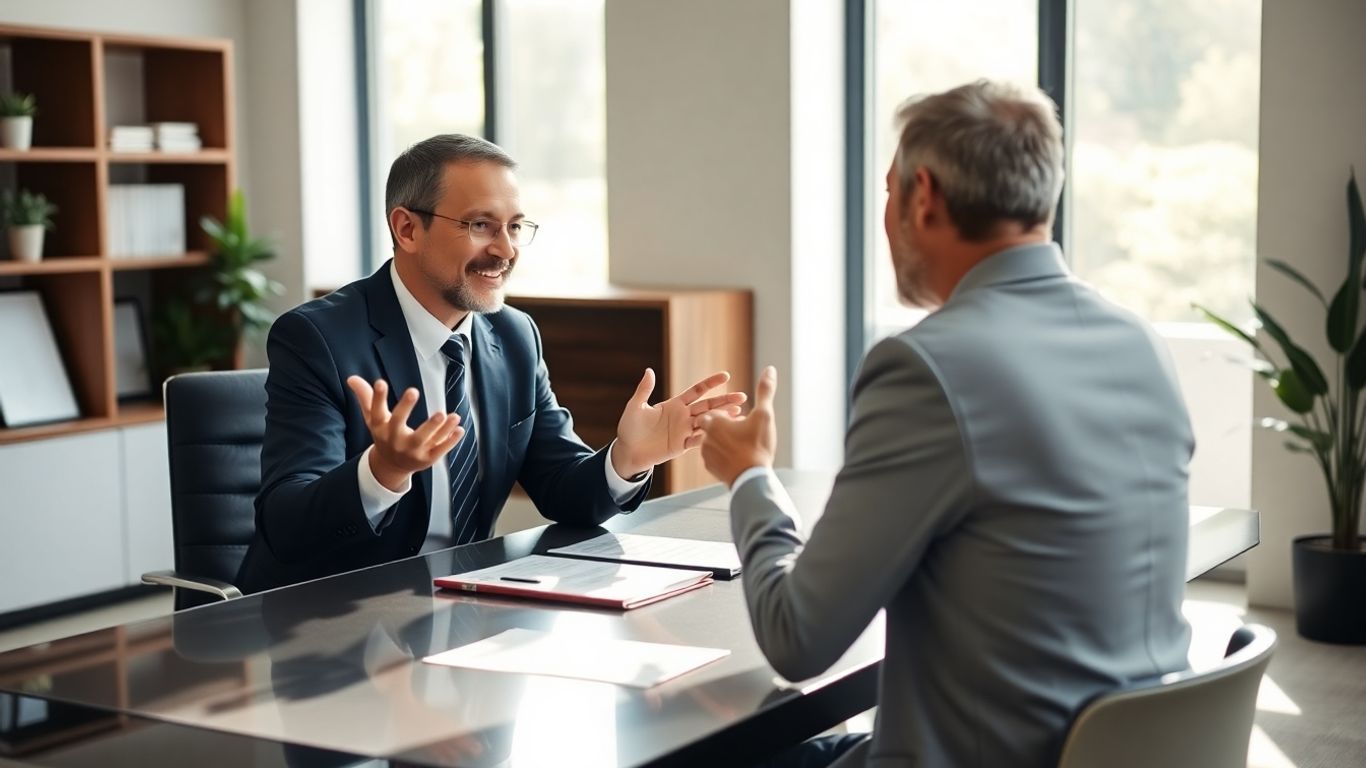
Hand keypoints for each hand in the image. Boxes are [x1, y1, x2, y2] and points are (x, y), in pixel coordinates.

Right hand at [347, 376, 464, 490]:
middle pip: (398, 424)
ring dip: (438, 427)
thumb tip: (351, 378)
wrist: (392, 467)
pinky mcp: (428, 459)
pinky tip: (459, 429)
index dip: (378, 397)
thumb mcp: (374, 418)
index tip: (380, 381)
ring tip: (448, 414)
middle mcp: (395, 440)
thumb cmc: (385, 436)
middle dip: (405, 408)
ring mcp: (412, 451)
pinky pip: (440, 450)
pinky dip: (451, 441)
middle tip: (413, 391)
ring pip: (425, 438)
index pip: (376, 411)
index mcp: (381, 428)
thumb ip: (366, 397)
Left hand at [611, 369, 746, 477]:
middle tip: (742, 397)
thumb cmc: (630, 427)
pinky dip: (708, 437)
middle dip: (725, 401)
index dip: (711, 383)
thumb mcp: (635, 407)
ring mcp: (684, 431)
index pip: (697, 391)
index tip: (726, 375)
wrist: (628, 451)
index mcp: (675, 404)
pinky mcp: (682, 446)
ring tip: (739, 414)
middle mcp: (683, 416)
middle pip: (709, 406)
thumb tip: (649, 370)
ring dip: (723, 419)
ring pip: (708, 423)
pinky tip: (721, 434)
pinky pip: (697, 440)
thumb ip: (644, 390)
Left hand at [698, 365, 777, 486]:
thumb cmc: (757, 445)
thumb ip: (765, 391)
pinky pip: (716, 456)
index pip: (715, 411)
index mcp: (713, 422)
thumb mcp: (764, 415)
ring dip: (726, 440)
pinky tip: (739, 457)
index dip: (728, 414)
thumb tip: (770, 369)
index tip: (740, 418)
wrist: (751, 479)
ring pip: (714, 441)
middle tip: (744, 431)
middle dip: (727, 427)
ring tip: (743, 444)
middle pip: (714, 426)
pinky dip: (726, 454)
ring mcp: (706, 454)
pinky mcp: (711, 468)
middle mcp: (705, 437)